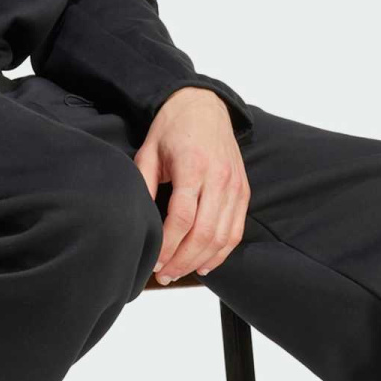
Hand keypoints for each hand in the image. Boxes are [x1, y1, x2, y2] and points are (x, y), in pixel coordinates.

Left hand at [133, 87, 248, 282]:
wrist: (204, 105)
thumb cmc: (172, 129)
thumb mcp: (148, 151)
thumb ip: (143, 185)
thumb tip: (137, 222)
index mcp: (193, 166)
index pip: (182, 217)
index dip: (167, 245)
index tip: (153, 260)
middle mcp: (219, 178)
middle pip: (204, 232)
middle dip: (182, 260)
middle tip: (164, 274)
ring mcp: (235, 185)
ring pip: (222, 236)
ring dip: (200, 261)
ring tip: (179, 272)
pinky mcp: (243, 190)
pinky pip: (236, 230)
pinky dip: (222, 252)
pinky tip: (205, 264)